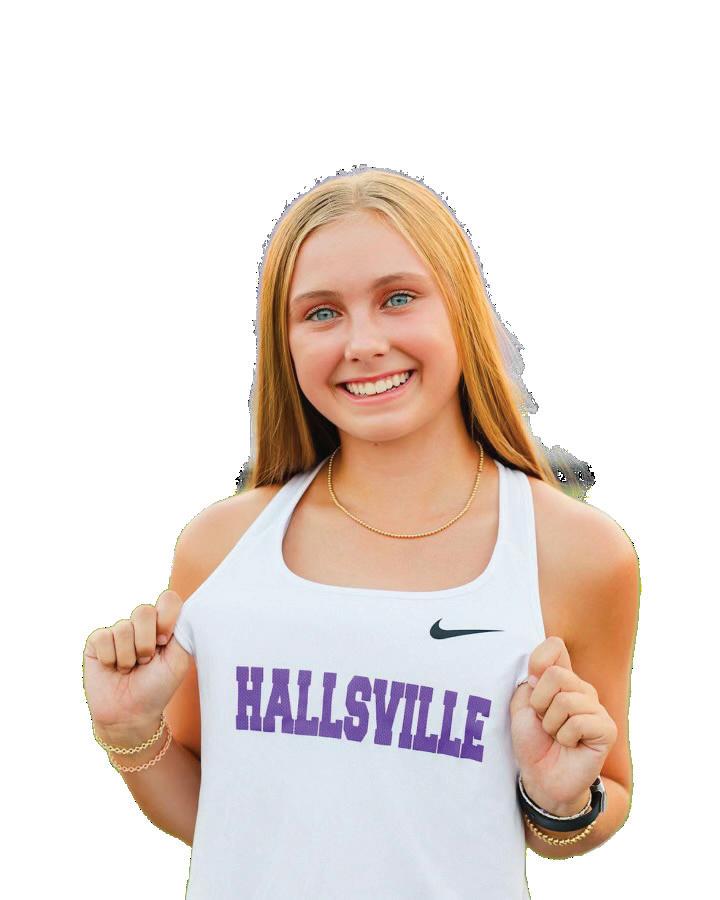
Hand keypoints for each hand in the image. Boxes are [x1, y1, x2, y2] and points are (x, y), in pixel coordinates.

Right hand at [83, 589, 191, 741]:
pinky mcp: (97, 642)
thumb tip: (188, 609)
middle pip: (143, 611)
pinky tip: (114, 669)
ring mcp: (118, 631)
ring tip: (130, 669)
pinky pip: (103, 638)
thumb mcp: (178, 661)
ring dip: (129, 657)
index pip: (168, 600)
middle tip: (146, 661)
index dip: (166, 617)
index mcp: (163, 624)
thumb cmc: (157, 688)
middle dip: (146, 643)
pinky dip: (111, 659)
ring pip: (123, 628)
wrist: (130, 715)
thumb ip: (183, 633)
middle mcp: (141, 624)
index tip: (164, 641)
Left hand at [510, 636, 616, 815]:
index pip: (554, 645)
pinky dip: (565, 737)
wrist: (542, 778)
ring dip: (551, 724)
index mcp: (561, 678)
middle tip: (543, 722)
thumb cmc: (532, 741)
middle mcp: (581, 688)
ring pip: (566, 700)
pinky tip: (570, 745)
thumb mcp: (521, 707)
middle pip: (556, 674)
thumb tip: (543, 671)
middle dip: (539, 703)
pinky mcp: (607, 728)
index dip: (537, 662)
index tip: (530, 685)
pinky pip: (579, 722)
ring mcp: (596, 707)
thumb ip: (530, 682)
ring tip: (557, 736)